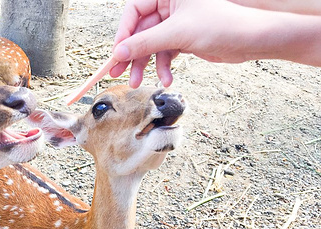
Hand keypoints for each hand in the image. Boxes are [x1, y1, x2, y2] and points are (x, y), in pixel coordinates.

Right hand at [110, 0, 261, 86]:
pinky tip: (166, 79)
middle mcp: (170, 6)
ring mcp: (176, 23)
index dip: (123, 33)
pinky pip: (164, 53)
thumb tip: (119, 53)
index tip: (116, 53)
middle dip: (131, 54)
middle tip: (117, 73)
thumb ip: (144, 42)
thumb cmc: (221, 25)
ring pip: (150, 45)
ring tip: (138, 82)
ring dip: (145, 65)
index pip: (134, 10)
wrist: (250, 39)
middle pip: (139, 31)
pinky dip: (163, 67)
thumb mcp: (176, 33)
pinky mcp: (183, 38)